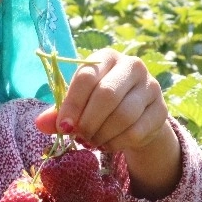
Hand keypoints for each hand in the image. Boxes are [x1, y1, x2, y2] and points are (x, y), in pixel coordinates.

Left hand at [35, 49, 180, 198]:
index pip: (87, 76)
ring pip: (123, 115)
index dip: (72, 104)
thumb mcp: (78, 103)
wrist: (136, 115)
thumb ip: (60, 111)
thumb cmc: (98, 103)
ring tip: (90, 142)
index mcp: (106, 57)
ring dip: (102, 134)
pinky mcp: (161, 110)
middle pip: (107, 95)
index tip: (64, 126)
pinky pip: (137, 131)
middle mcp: (132, 66)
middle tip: (78, 137)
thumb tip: (40, 123)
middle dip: (89, 121)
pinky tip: (107, 145)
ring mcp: (151, 87)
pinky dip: (117, 143)